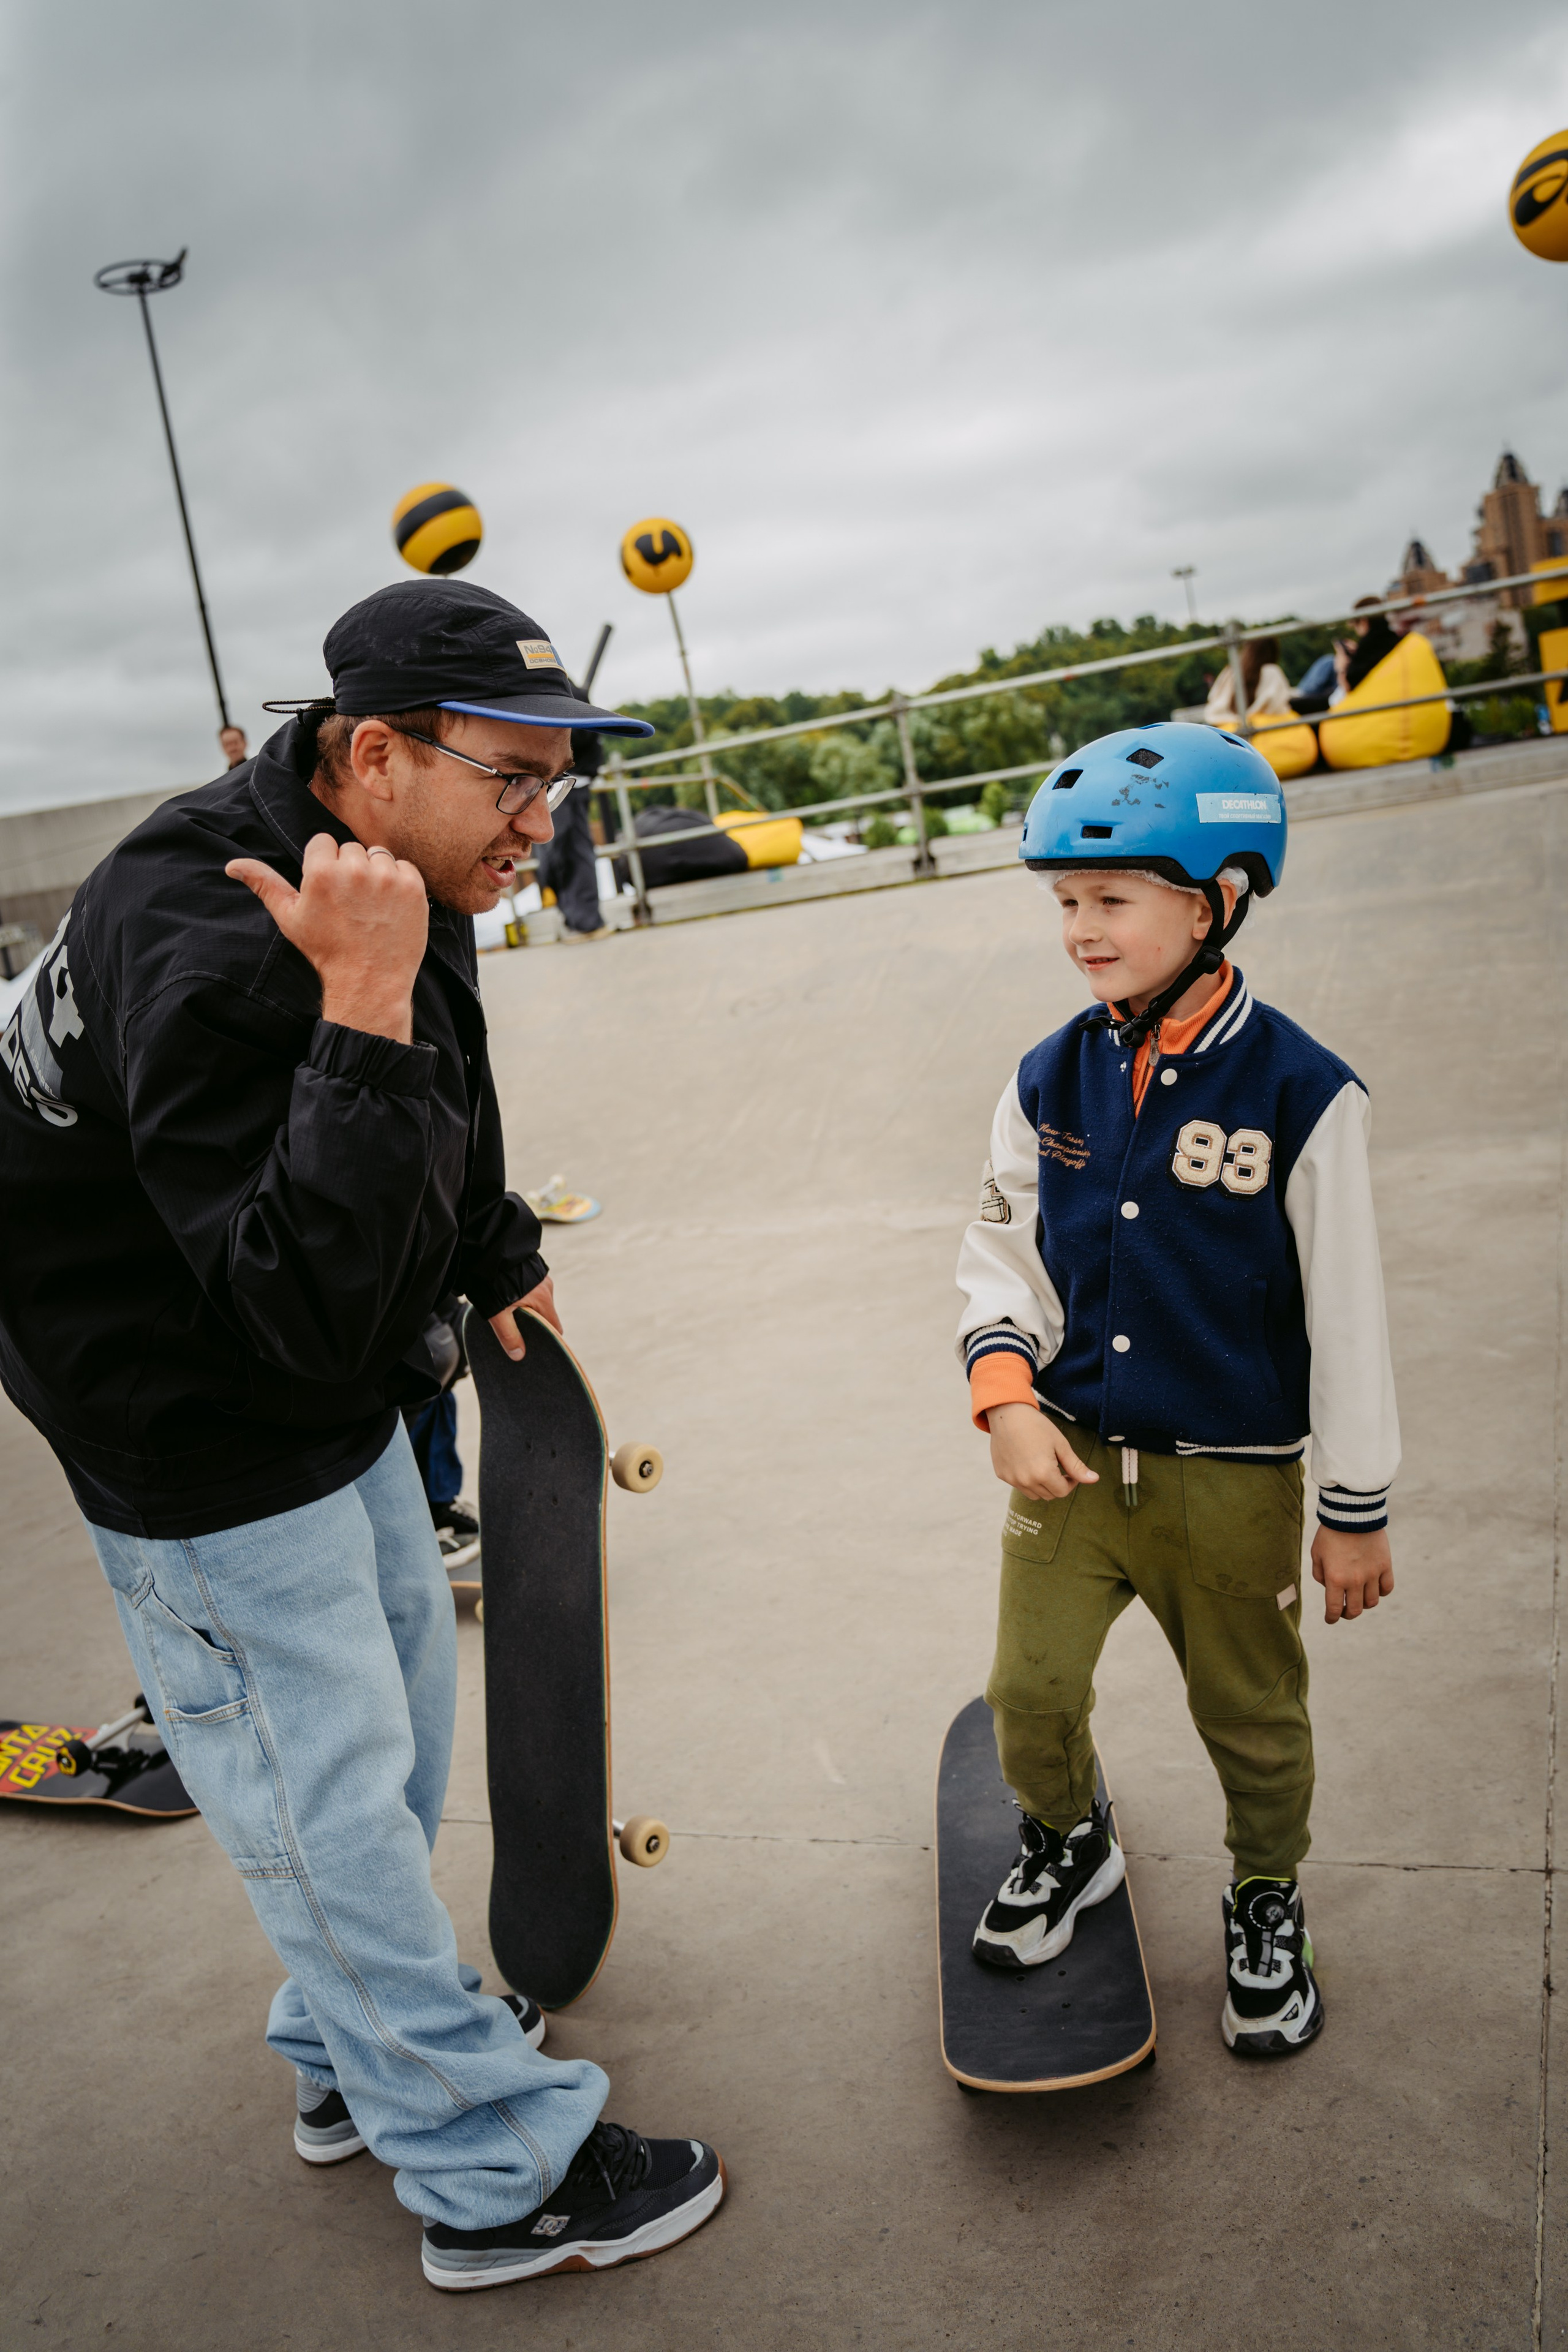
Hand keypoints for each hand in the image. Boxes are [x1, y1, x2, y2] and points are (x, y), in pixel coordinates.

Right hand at [226, 832, 426, 1043]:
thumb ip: (264, 884)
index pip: (323, 843)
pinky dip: (400, 883)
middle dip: (349, 870)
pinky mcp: (413, 887)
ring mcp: (387, 878)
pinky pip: (405, 867)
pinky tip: (389, 908)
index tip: (329, 892)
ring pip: (378, 855)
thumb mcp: (289, 918)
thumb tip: (232, 865)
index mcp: (320, 872)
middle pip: (351, 848)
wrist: (370, 981)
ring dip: (375, 873)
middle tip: (350, 904)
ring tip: (370, 906)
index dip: (325, 866)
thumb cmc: (326, 951)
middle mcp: (354, 869)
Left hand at [489, 1276, 561, 1361]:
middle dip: (535, 1327)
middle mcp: (546, 1287)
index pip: (555, 1327)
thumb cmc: (493, 1282)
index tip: (536, 1347)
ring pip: (537, 1303)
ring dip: (527, 1311)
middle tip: (519, 1336)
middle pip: (546, 1315)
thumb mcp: (498, 1312)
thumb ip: (509, 1334)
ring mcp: (539, 1277)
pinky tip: (507, 1301)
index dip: (548, 1339)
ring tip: (508, 1316)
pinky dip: (523, 1299)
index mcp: (544, 1299)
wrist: (486, 1249)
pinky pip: (531, 1291)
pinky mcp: (530, 1270)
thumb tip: (519, 1355)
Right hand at [987, 1402, 1098, 1500]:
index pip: (1063, 1492)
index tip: (1070, 1471)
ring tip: (1043, 1466)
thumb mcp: (1060, 1444)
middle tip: (1058, 1467)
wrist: (1007, 1413)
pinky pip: (1019, 1486)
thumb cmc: (1037, 1426)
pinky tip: (1027, 1462)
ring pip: (1034, 1495)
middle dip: (1057, 1485)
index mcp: (1043, 1473)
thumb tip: (1095, 1480)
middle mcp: (1026, 1480)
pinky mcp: (1002, 1475)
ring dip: (1042, 1486)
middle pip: (1049, 1496)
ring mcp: (1012, 1479)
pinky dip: (1027, 1480)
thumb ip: (1076, 1466)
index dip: (1071, 1483)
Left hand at [1311, 1525, 1392, 1624]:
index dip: (1332, 1618)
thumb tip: (1329, 1587)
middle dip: (1348, 1614)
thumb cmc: (1330, 1533)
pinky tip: (1374, 1588)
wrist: (1352, 1514)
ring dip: (1364, 1604)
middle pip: (1356, 1610)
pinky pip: (1386, 1588)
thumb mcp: (1316, 1554)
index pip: (1335, 1609)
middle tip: (1345, 1611)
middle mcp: (1355, 1580)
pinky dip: (1381, 1592)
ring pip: (1372, 1602)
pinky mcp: (1385, 1566)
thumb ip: (1320, 1575)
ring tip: (1359, 1598)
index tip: (1331, 1619)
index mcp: (1335, 1579)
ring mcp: (1372, 1574)